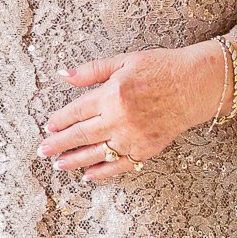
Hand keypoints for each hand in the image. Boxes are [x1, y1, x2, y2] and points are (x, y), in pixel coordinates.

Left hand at [35, 42, 227, 180]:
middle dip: (59, 144)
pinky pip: (120, 165)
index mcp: (111, 95)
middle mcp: (119, 119)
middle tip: (42, 151)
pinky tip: (89, 176)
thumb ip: (91, 71)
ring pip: (97, 154)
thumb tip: (62, 74)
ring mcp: (133, 138)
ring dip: (75, 161)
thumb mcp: (122, 62)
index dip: (60, 120)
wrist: (194, 85)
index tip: (47, 127)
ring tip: (59, 165)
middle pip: (81, 135)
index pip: (77, 112)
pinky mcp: (147, 150)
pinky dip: (103, 172)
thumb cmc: (159, 68)